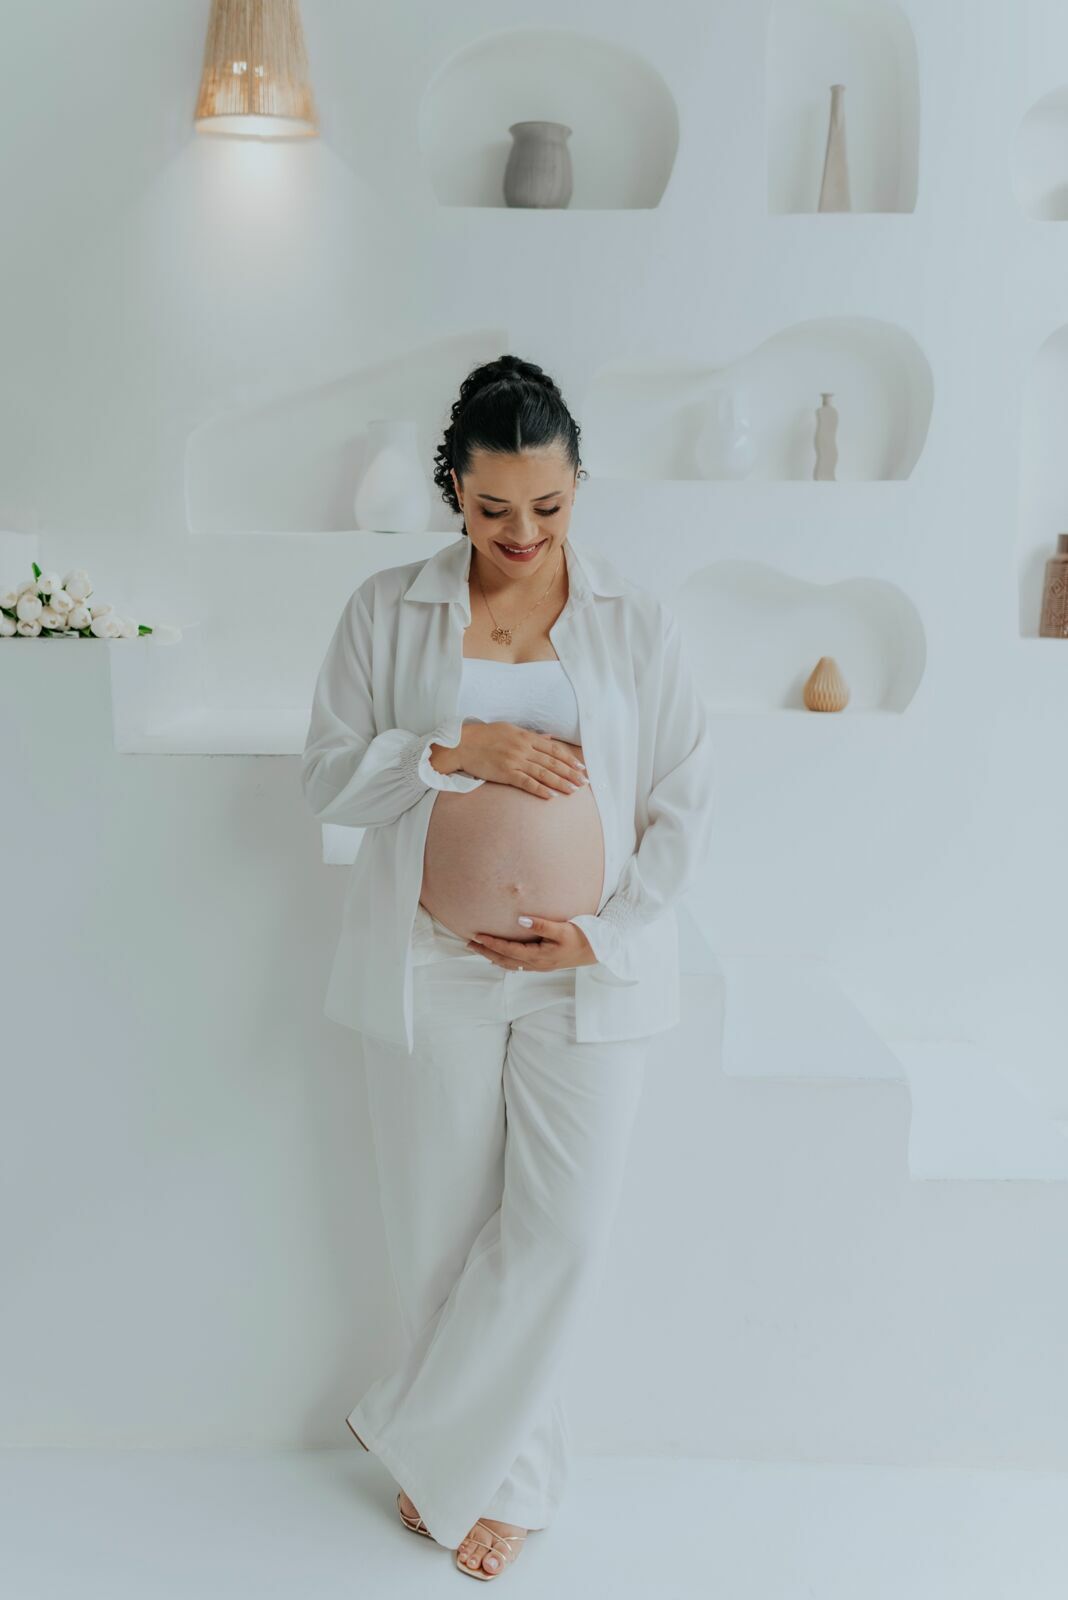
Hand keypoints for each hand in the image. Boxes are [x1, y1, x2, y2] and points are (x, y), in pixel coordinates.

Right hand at [451, 722, 588, 798]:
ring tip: (573, 790)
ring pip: (543, 773)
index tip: (581, 767)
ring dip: (560, 782)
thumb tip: (548, 737)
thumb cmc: (485, 736)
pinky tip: (551, 796)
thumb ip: (530, 735)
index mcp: (525, 736)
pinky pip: (526, 782)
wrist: (462, 744)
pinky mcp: (505, 773)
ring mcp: (514, 761)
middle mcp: (523, 748)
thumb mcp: (510, 729)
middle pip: (552, 762)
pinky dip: (539, 789)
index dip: (569, 759)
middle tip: (584, 782)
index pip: (553, 749)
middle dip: (570, 772)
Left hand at [466, 915, 597, 970]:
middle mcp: (536, 964)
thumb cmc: (582, 937)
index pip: (507, 950)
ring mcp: (539, 966)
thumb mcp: (562, 929)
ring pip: (509, 964)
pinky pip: (518, 966)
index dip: (491, 943)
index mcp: (538, 956)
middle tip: (469, 943)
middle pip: (504, 959)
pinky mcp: (543, 965)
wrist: (598, 951)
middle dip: (486, 951)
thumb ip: (541, 925)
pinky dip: (505, 961)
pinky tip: (501, 958)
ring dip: (493, 956)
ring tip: (479, 949)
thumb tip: (520, 920)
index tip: (476, 935)